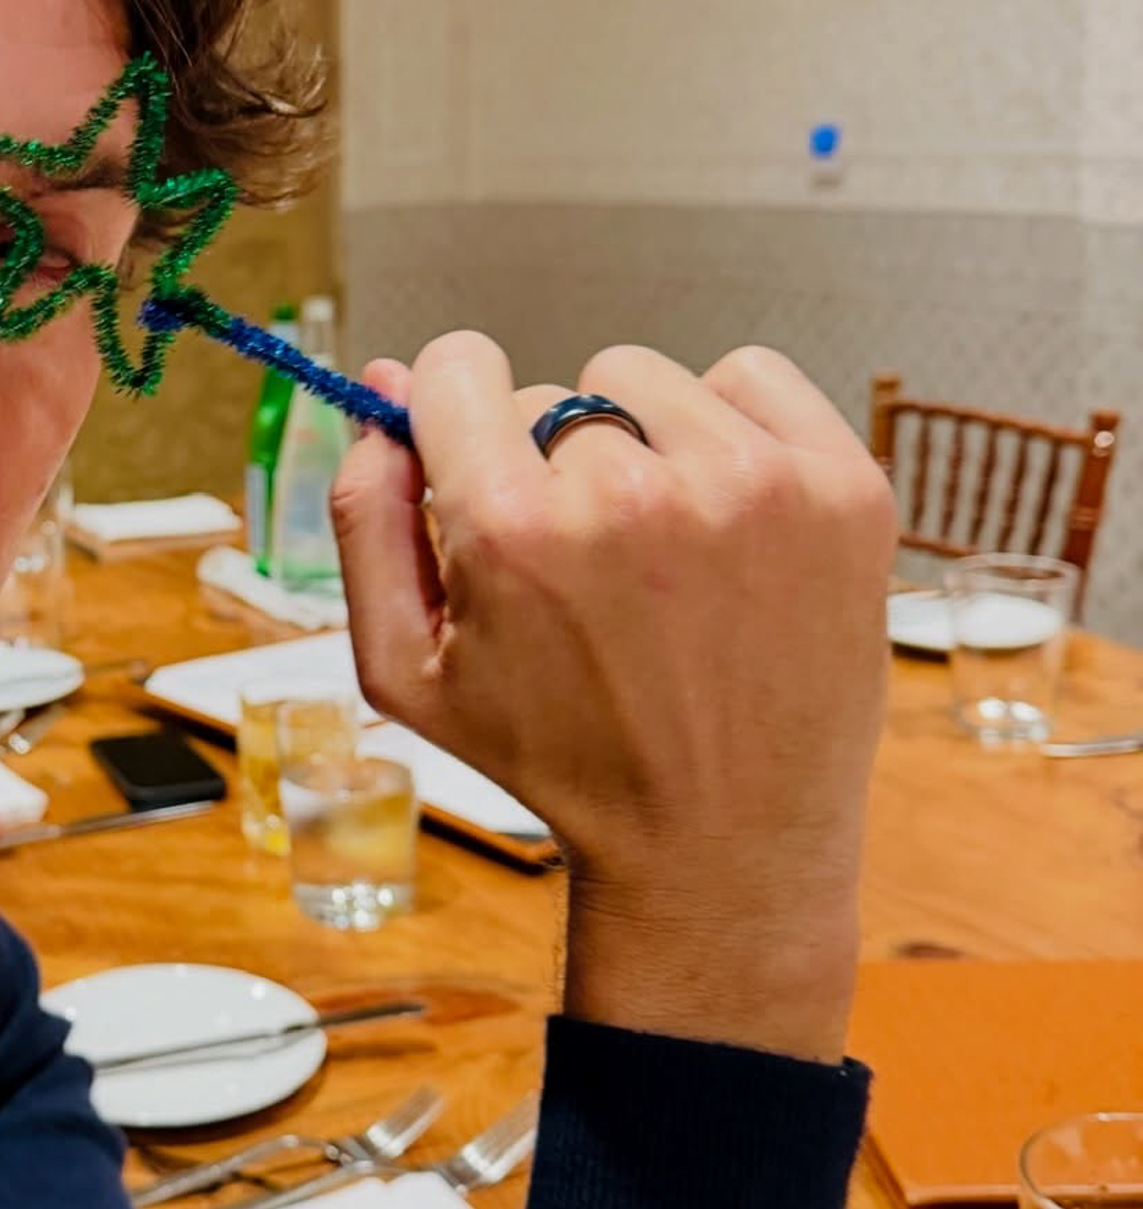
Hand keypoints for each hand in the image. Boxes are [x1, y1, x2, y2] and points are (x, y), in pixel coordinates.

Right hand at [332, 337, 896, 1062]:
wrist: (726, 841)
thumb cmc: (561, 760)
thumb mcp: (408, 673)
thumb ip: (369, 518)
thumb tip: (382, 384)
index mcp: (514, 533)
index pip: (456, 367)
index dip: (453, 411)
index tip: (476, 454)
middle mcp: (633, 492)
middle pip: (549, 394)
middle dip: (549, 467)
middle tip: (586, 574)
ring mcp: (751, 484)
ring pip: (645, 383)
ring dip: (638, 443)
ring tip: (658, 552)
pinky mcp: (839, 486)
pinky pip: (752, 376)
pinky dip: (729, 427)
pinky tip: (724, 519)